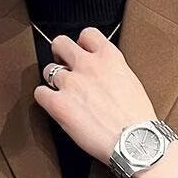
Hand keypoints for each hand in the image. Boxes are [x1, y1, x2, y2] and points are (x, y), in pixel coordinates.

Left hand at [33, 27, 156, 163]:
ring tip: (62, 93)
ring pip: (48, 70)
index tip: (81, 51)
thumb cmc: (138, 121)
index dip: (81, 43)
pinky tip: (53, 105)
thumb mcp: (131, 83)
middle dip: (59, 53)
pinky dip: (44, 98)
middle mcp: (88, 65)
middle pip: (61, 43)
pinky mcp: (59, 104)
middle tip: (61, 64)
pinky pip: (40, 93)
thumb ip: (113, 72)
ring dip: (53, 81)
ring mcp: (71, 83)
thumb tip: (103, 76)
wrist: (134, 142)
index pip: (88, 34)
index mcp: (109, 58)